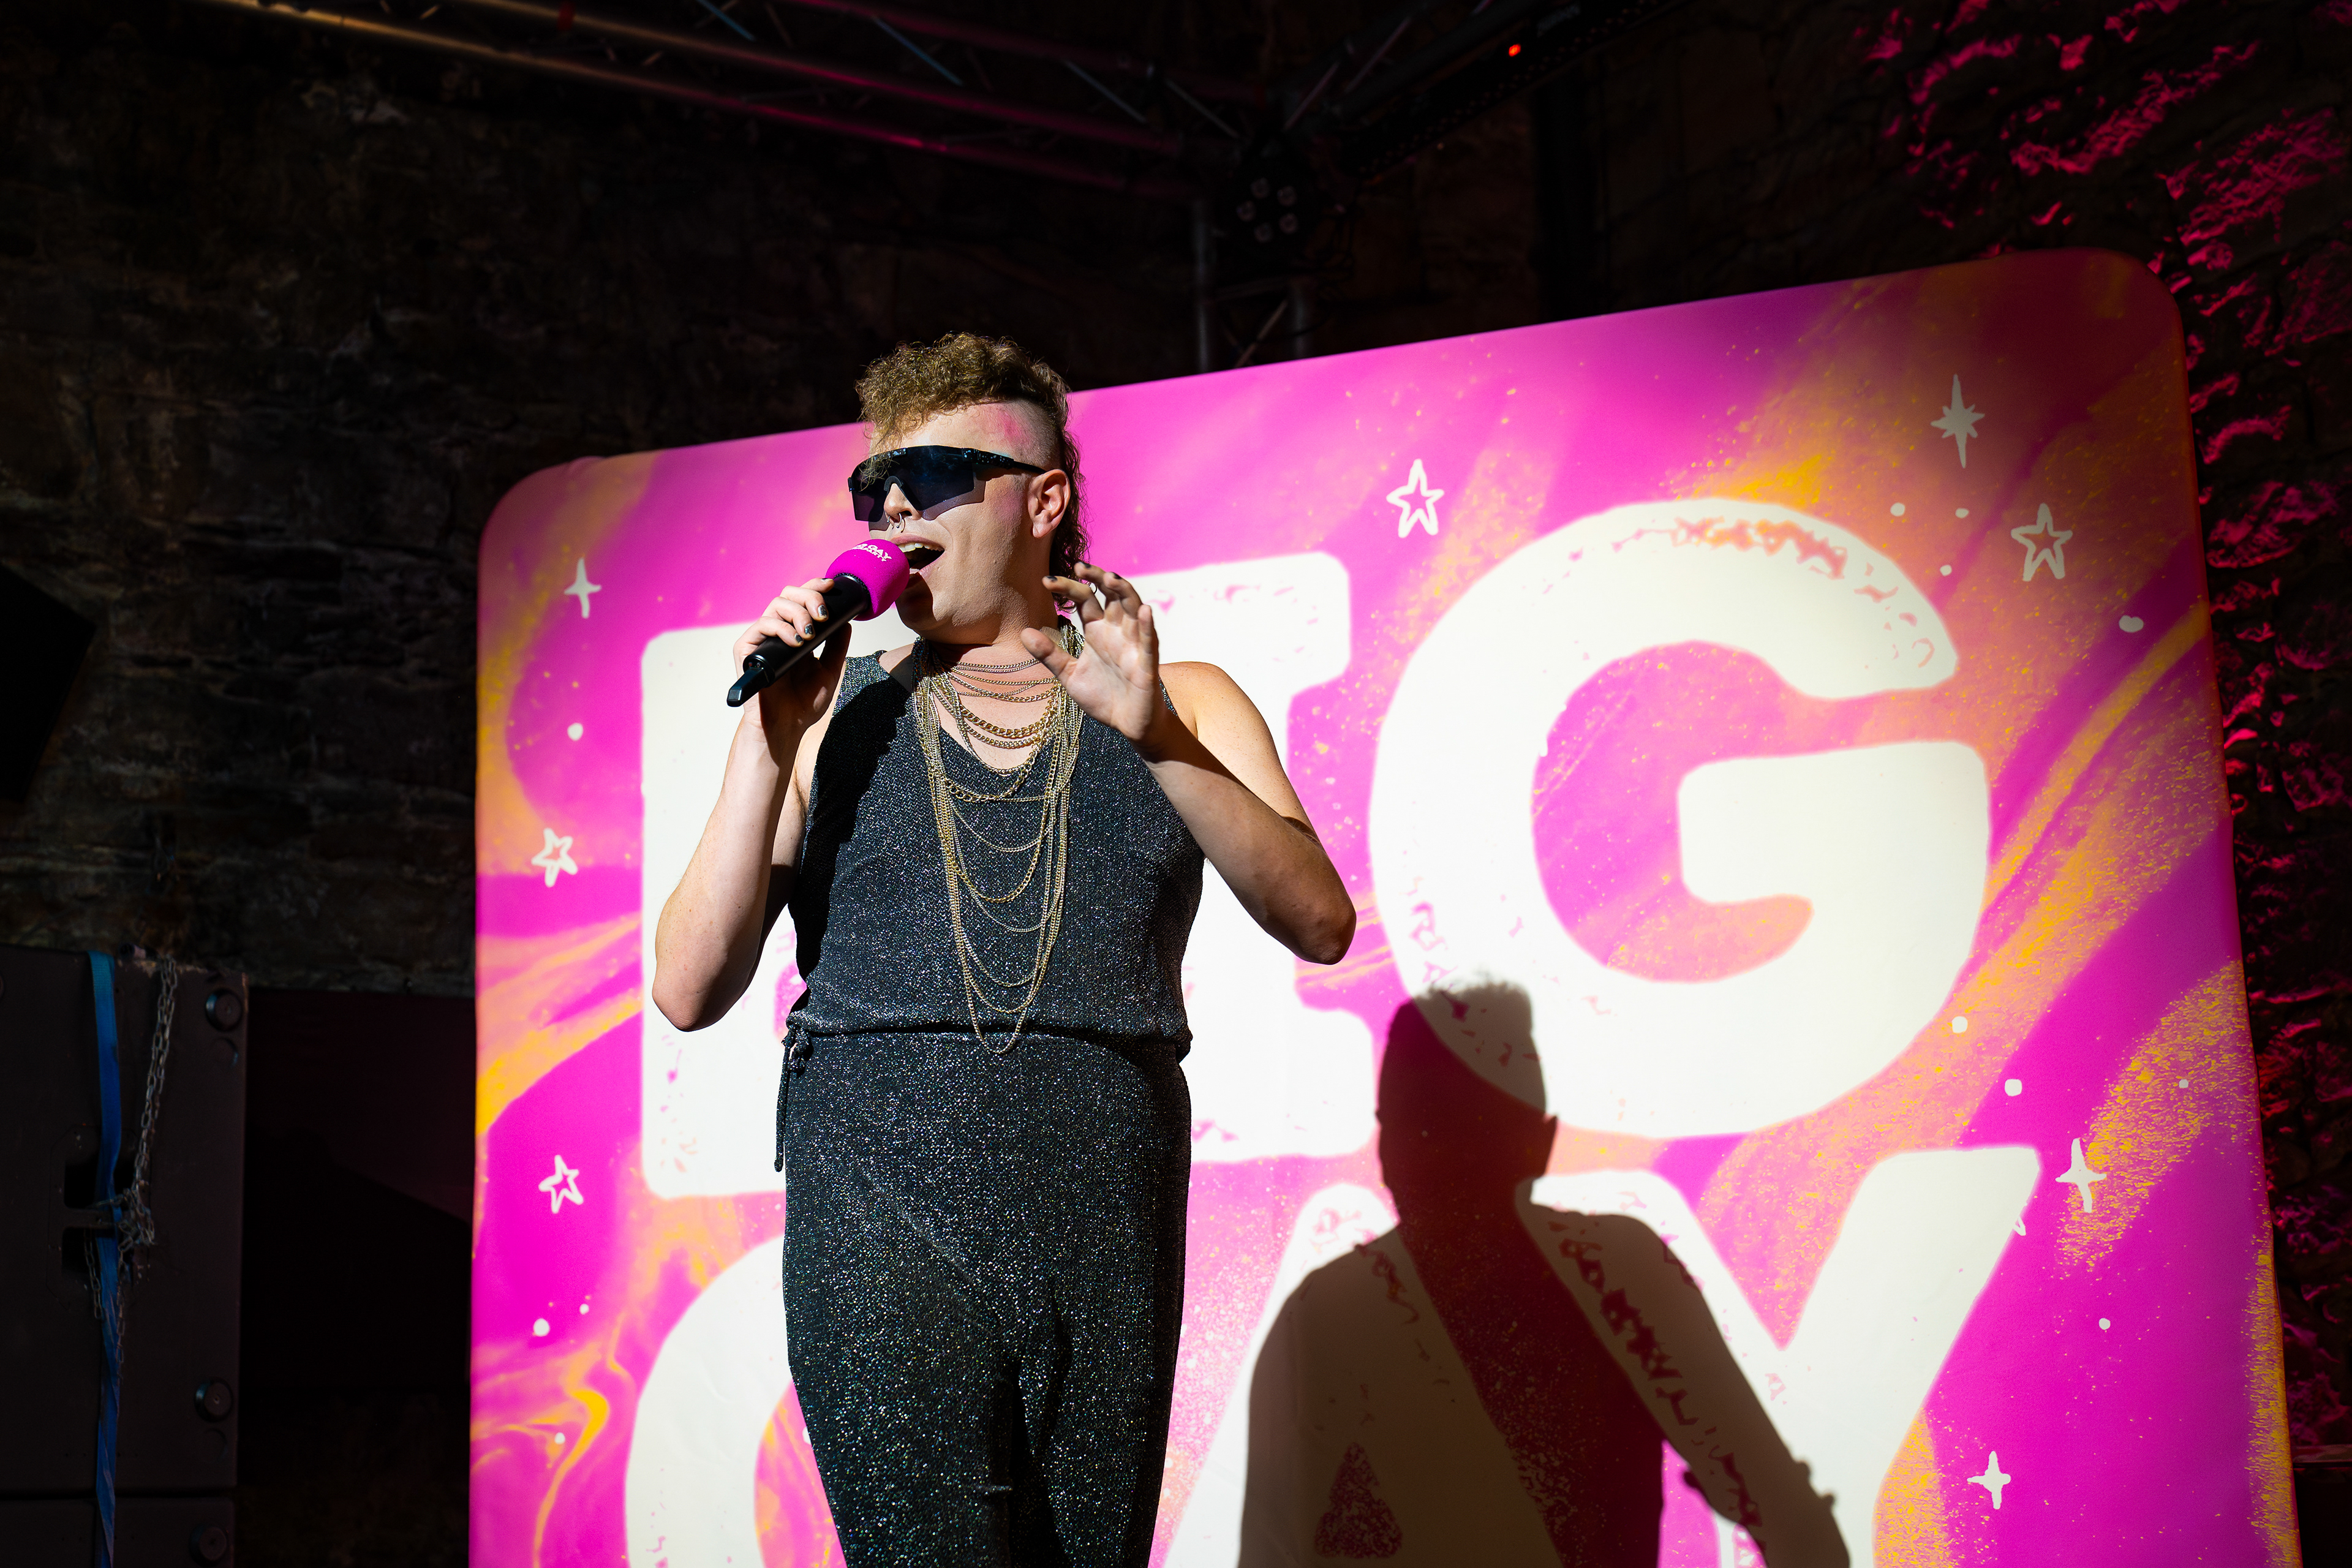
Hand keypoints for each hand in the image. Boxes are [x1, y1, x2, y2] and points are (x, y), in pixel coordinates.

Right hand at [735, 577, 851, 739]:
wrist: (786, 726)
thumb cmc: (803, 703)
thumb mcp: (829, 670)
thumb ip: (836, 646)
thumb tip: (848, 622)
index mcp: (794, 633)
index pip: (802, 600)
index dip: (815, 587)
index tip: (832, 586)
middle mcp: (777, 632)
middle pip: (788, 595)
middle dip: (809, 596)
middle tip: (823, 613)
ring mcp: (761, 639)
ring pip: (776, 605)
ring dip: (798, 613)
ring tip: (810, 633)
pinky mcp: (746, 650)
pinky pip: (761, 625)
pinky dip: (781, 628)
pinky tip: (797, 642)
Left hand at [1022, 563, 1169, 747]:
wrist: (1126, 725)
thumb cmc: (1102, 697)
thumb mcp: (1068, 675)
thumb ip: (1049, 654)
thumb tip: (1023, 632)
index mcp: (1097, 631)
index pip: (1084, 599)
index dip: (1068, 587)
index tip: (1046, 581)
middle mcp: (1117, 631)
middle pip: (1111, 594)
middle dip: (1098, 578)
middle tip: (1080, 566)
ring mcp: (1134, 644)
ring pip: (1133, 609)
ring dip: (1124, 592)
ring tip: (1110, 578)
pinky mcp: (1147, 663)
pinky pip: (1150, 641)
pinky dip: (1147, 625)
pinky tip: (1144, 610)